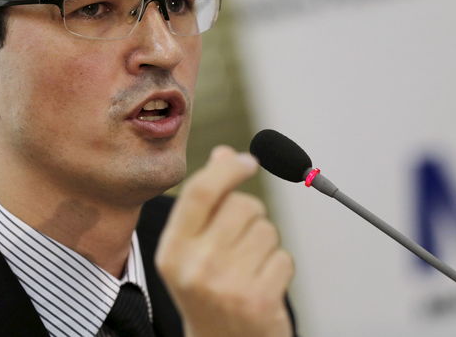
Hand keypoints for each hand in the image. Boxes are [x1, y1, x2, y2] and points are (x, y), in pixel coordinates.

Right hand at [155, 146, 293, 336]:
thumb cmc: (207, 291)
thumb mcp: (193, 249)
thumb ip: (205, 203)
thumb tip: (224, 154)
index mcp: (172, 250)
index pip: (201, 191)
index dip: (228, 168)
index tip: (248, 160)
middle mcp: (195, 267)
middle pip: (242, 205)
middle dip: (251, 215)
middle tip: (241, 242)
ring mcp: (227, 285)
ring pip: (267, 230)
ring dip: (266, 244)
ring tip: (249, 268)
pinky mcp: (258, 301)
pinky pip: (284, 257)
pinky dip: (279, 268)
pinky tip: (262, 286)